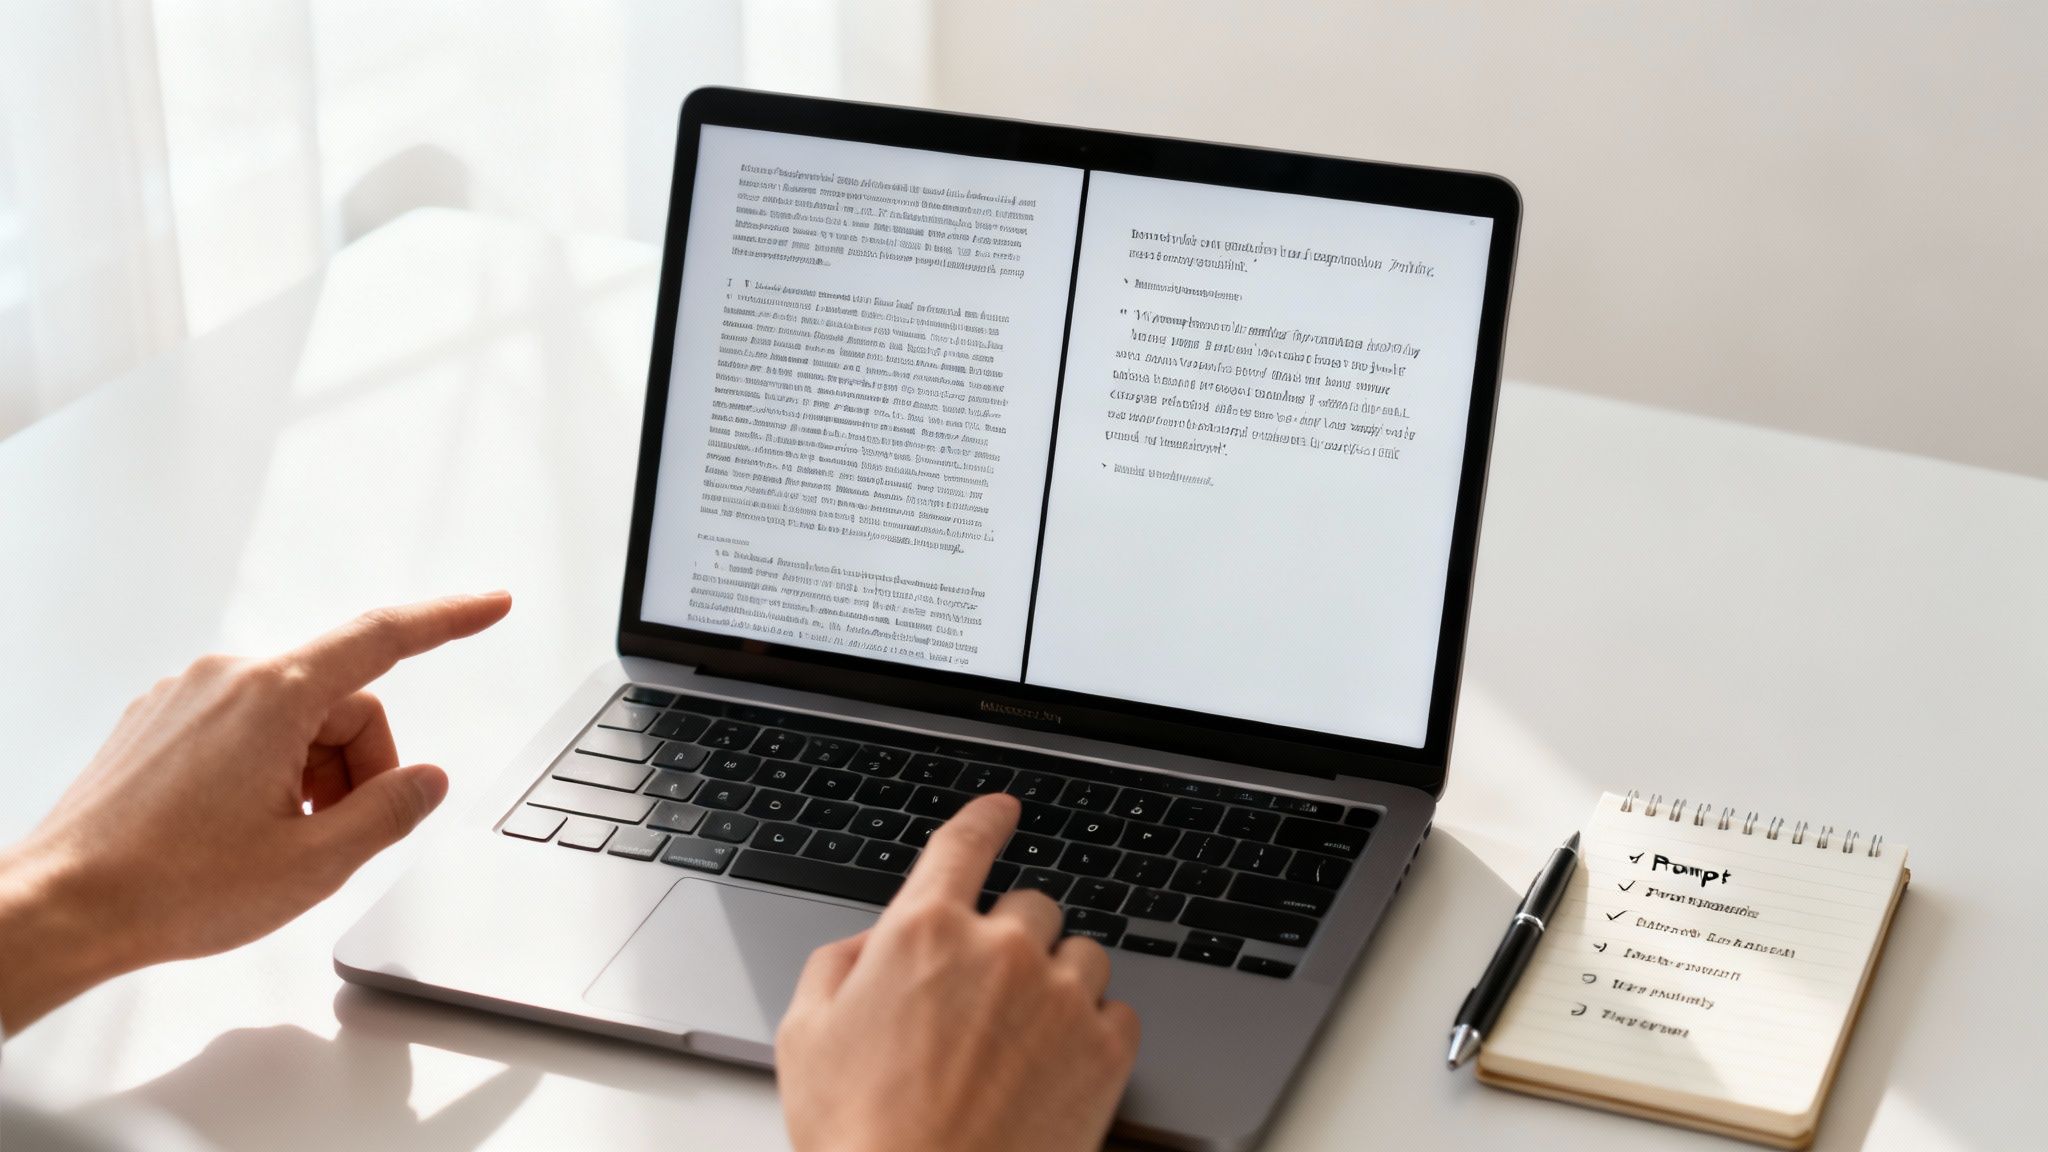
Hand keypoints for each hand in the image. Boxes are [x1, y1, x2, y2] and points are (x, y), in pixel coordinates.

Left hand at [0, 592, 511, 1031]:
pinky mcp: (157, 723)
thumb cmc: (170, 888)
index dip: (449, 621)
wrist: (59, 909)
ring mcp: (185, 697)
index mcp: (273, 696)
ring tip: (279, 845)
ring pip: (293, 721)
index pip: (384, 639)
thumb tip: (427, 779)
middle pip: (342, 702)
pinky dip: (266, 774)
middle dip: (361, 767)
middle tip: (342, 838)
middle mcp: (227, 678)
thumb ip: (389, 811)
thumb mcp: (313, 863)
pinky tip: (239, 832)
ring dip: (311, 778)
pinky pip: (244, 730)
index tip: (491, 606)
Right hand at [776, 793, 1140, 1151]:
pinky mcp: (1105, 1050)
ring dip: (1059, 984)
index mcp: (923, 933)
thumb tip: (869, 945)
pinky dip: (1094, 1033)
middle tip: (988, 1001)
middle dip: (1013, 941)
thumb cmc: (862, 1137)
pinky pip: (1117, 1012)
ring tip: (1022, 1045)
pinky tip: (1056, 1070)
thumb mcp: (805, 1038)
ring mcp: (1059, 997)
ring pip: (1082, 955)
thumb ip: (836, 967)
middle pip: (1032, 906)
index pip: (965, 845)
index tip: (1003, 810)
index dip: (987, 819)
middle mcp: (1001, 949)